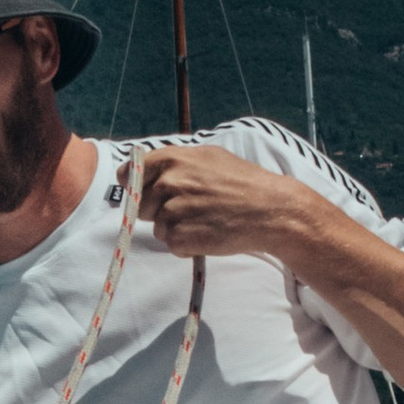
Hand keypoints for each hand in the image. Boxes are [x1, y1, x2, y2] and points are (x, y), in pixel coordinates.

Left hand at [134, 138, 403, 392]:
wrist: (275, 211)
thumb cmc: (245, 183)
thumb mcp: (210, 157)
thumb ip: (174, 162)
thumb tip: (143, 169)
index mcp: (172, 158)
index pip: (128, 172)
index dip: (134, 184)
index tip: (144, 192)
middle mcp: (168, 182)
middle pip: (139, 203)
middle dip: (156, 208)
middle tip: (191, 207)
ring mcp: (173, 212)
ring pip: (157, 227)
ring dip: (176, 227)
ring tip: (208, 219)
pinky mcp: (181, 239)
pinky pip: (171, 245)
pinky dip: (187, 244)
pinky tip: (210, 234)